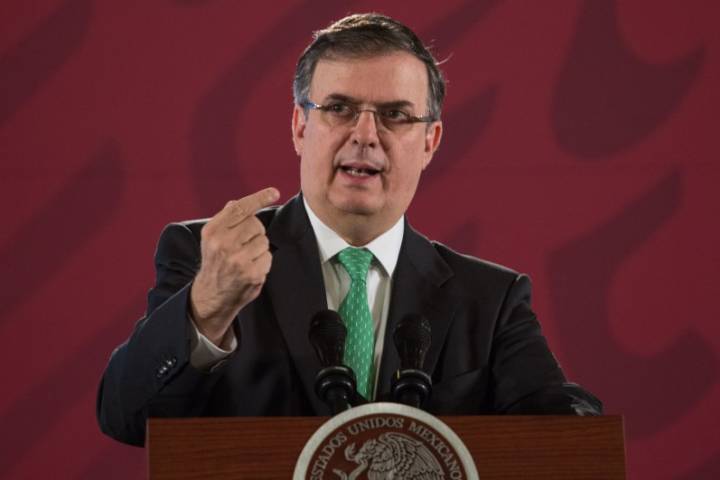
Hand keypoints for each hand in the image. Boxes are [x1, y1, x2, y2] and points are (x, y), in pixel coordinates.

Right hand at [190, 187, 279, 345]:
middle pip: (256, 224)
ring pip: (264, 241)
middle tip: (244, 246)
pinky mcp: (251, 273)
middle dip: (255, 233)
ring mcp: (237, 259)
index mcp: (212, 231)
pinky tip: (250, 269)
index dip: (259, 198)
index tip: (274, 192)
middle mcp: (223, 244)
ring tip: (245, 259)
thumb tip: (237, 203)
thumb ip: (225, 220)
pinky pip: (268, 257)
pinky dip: (263, 262)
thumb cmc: (216, 262)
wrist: (211, 296)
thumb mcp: (212, 239)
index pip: (240, 208)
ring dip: (259, 249)